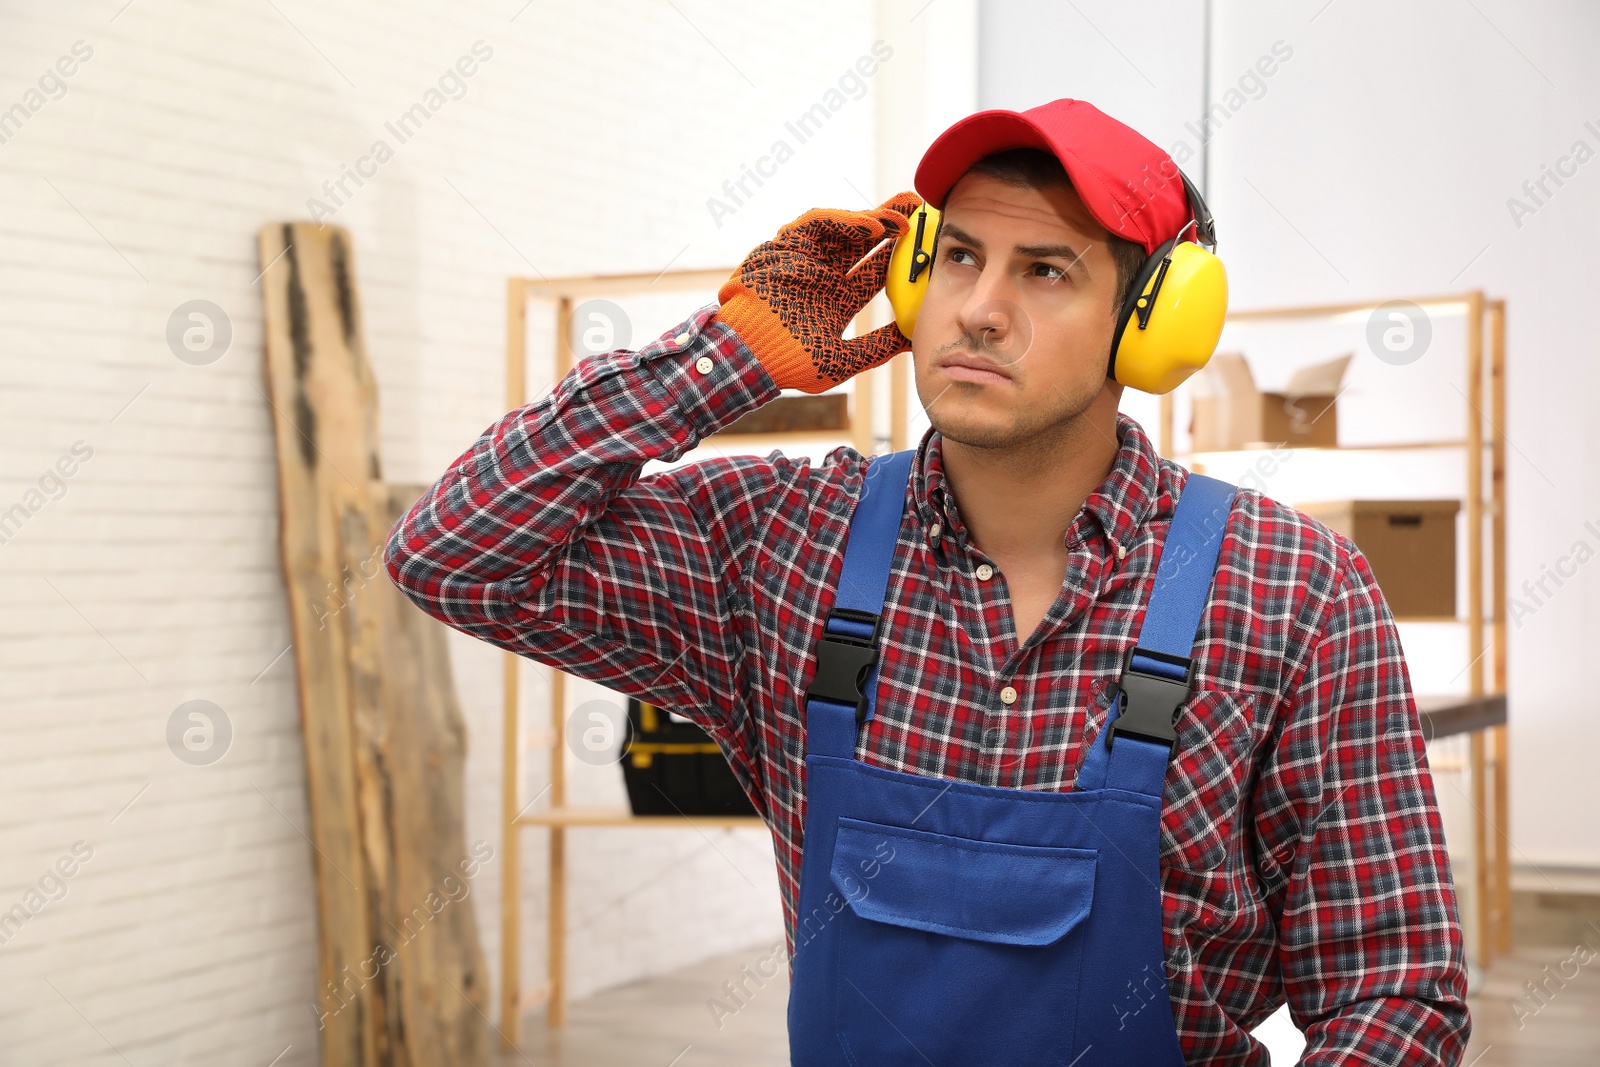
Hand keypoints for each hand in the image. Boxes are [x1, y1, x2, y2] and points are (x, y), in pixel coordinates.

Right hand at [713, 191, 923, 393]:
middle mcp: (822, 276)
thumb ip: (878, 347)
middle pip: (862, 243)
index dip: (899, 258)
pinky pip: (818, 223)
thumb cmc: (788, 363)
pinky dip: (845, 221)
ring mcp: (804, 259)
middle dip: (890, 223)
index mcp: (836, 300)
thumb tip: (916, 340)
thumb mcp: (842, 359)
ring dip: (873, 218)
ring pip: (843, 229)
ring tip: (903, 217)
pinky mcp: (785, 246)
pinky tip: (872, 226)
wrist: (748, 355)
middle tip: (920, 209)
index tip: (927, 248)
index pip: (874, 272)